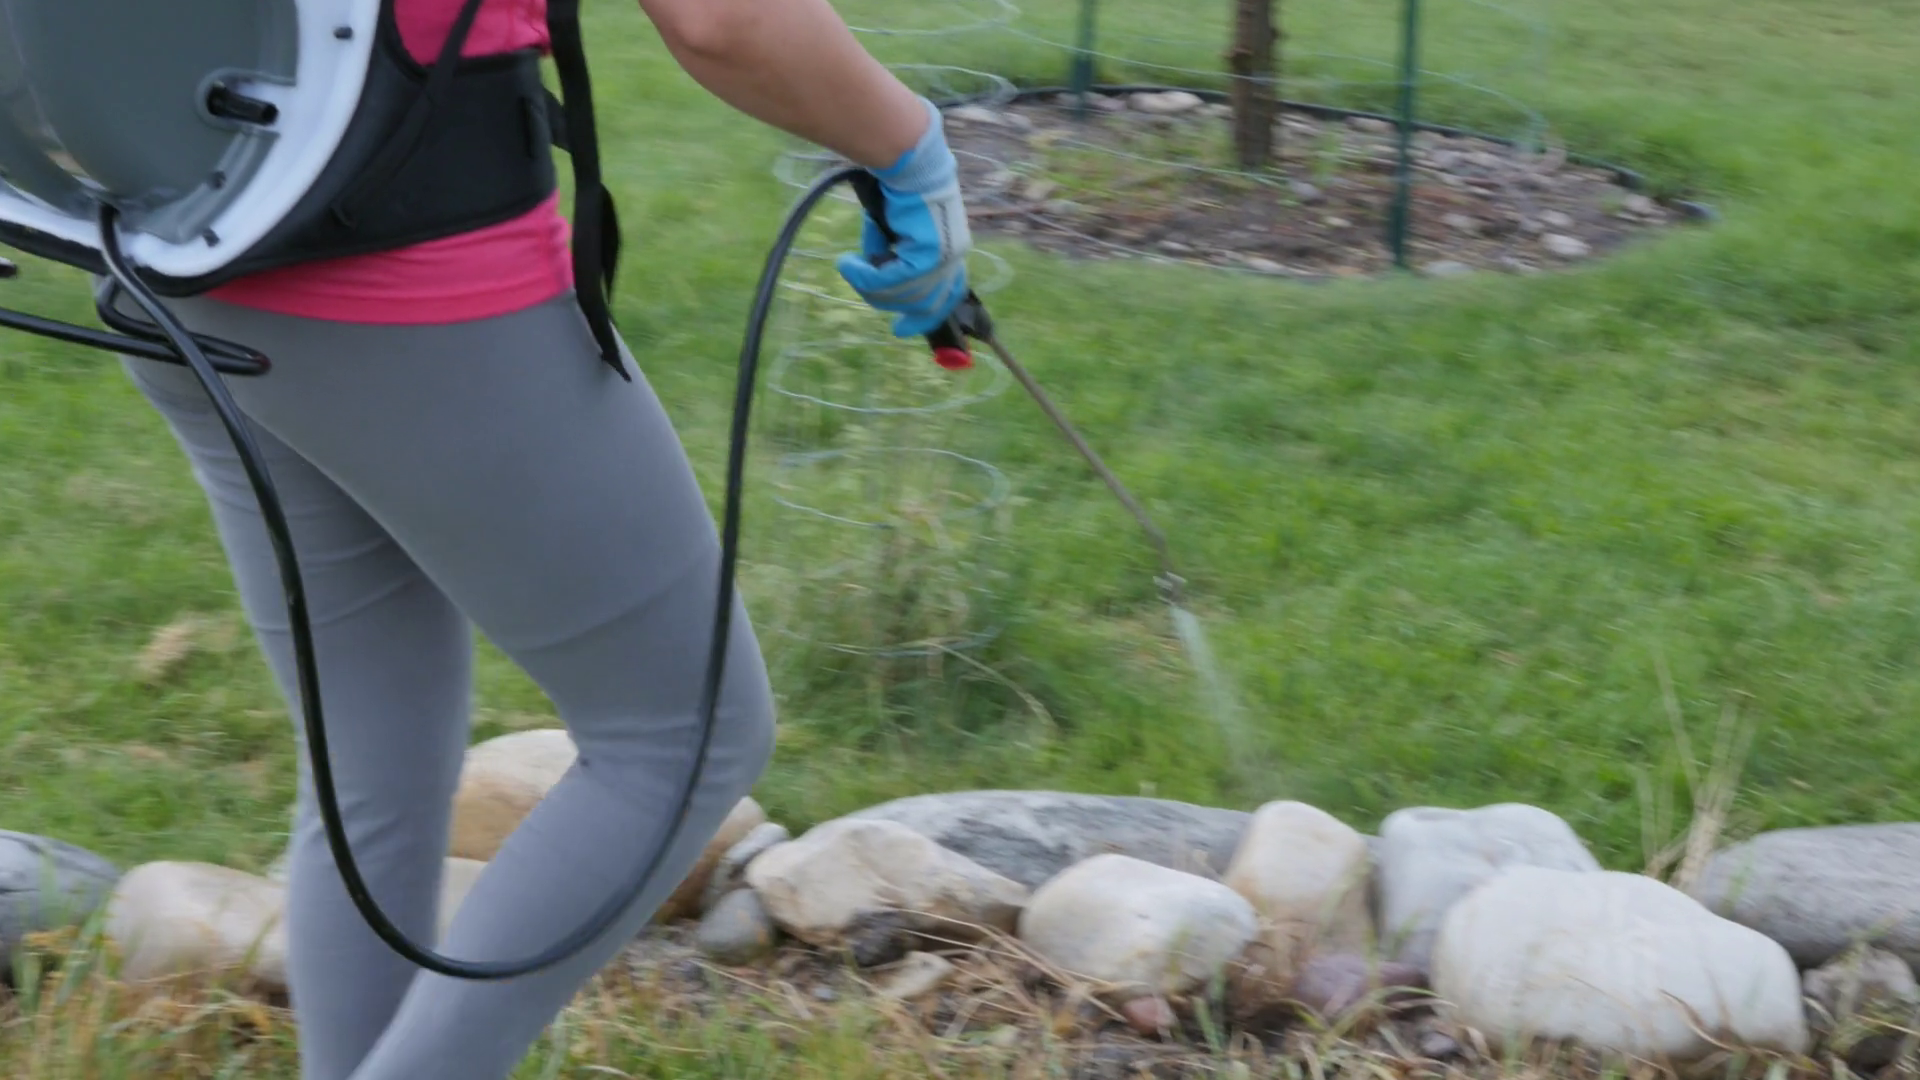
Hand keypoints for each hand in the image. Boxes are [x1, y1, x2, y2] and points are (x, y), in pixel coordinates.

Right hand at [836, 98, 972, 338]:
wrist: (908, 159)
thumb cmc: (900, 184)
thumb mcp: (900, 227)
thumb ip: (896, 254)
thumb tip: (877, 273)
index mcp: (954, 247)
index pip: (949, 294)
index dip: (926, 316)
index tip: (903, 330)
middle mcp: (955, 256)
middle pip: (922, 302)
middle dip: (890, 303)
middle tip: (863, 289)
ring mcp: (943, 257)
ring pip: (903, 294)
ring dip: (871, 285)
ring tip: (850, 266)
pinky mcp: (926, 255)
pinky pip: (890, 280)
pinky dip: (866, 276)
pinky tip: (848, 264)